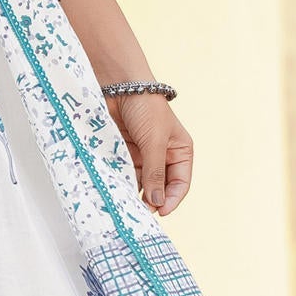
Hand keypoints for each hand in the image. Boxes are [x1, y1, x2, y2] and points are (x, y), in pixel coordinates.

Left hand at [107, 92, 192, 215]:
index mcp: (180, 151)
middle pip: (159, 186)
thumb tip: (156, 202)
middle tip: (138, 211)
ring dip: (133, 191)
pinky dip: (120, 180)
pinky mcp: (124, 151)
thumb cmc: (145, 107)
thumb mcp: (154, 141)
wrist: (119, 83)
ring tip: (125, 203)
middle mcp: (162, 155)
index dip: (171, 199)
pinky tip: (115, 189)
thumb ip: (155, 172)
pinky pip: (123, 172)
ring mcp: (142, 154)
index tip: (159, 212)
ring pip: (140, 182)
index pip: (180, 183)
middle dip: (151, 199)